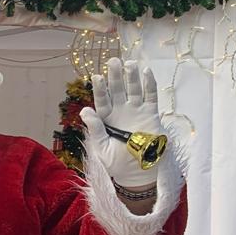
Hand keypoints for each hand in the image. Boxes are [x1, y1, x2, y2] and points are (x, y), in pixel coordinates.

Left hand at [79, 59, 165, 188]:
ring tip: (129, 63)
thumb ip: (95, 129)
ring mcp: (136, 111)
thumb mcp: (101, 148)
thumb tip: (85, 111)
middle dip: (115, 76)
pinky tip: (146, 71)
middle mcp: (121, 112)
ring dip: (131, 76)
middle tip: (113, 61)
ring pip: (133, 89)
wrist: (137, 173)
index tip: (97, 76)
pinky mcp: (150, 115)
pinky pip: (150, 96)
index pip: (102, 100)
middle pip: (118, 90)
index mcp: (107, 119)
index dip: (100, 88)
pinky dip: (149, 84)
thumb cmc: (116, 163)